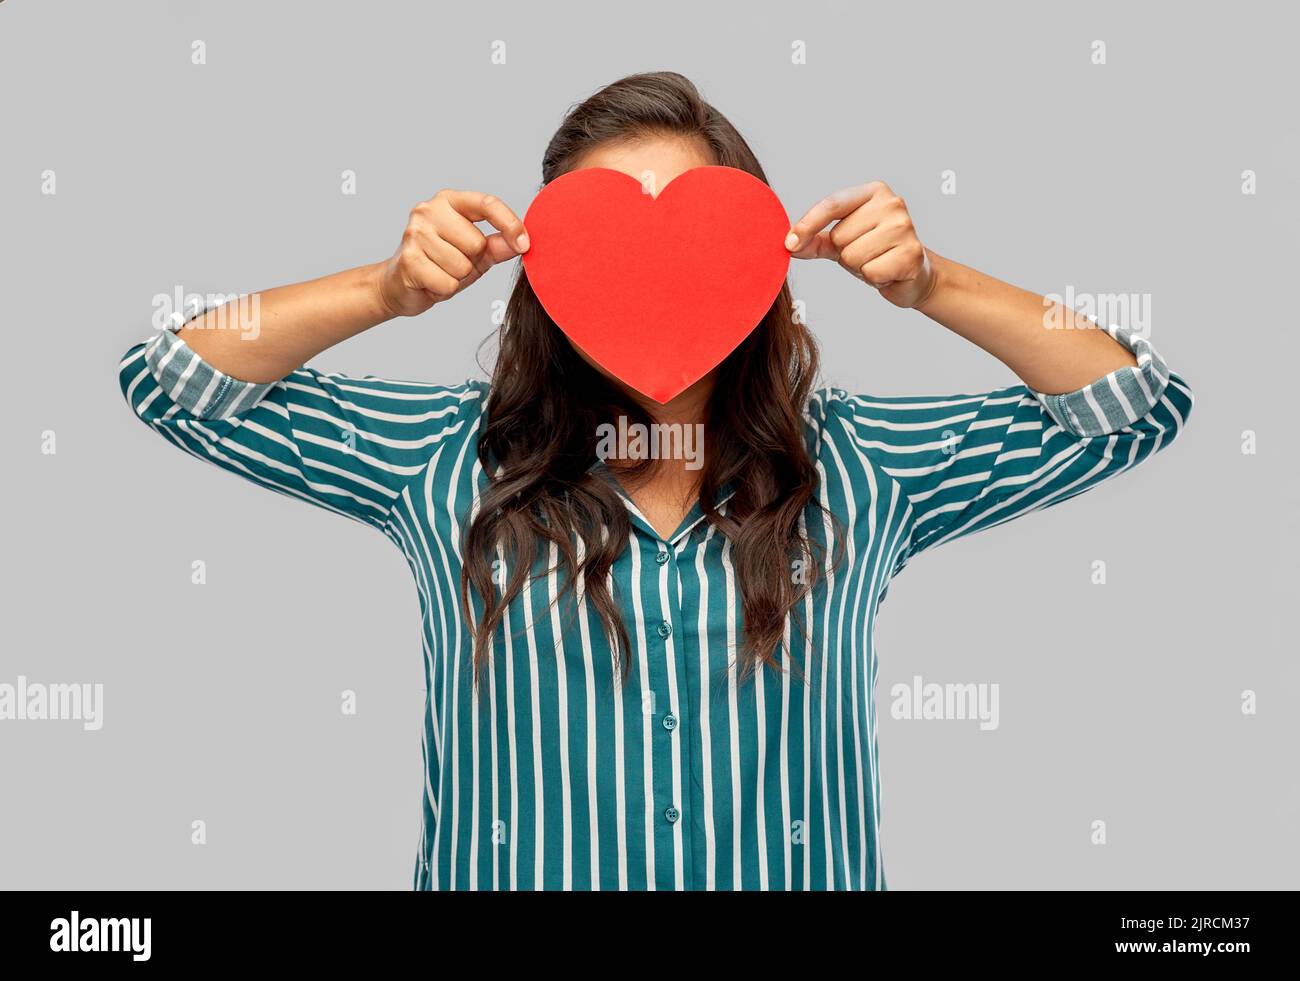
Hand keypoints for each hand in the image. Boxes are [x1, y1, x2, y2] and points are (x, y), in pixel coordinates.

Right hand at [378, 190, 528, 316]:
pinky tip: (430, 282)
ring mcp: (415, 233)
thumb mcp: (476, 253)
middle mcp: (429, 210)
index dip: (510, 224)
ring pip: (462, 266)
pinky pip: (448, 283)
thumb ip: (499, 245)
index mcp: (449, 201)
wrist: (399, 284)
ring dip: (457, 278)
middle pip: (477, 244)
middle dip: (472, 262)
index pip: (487, 204)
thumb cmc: (440, 264)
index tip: (525, 244)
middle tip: (452, 264)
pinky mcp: (409, 259)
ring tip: (440, 272)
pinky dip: (444, 290)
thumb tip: (524, 242)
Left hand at [785, 181, 935, 308]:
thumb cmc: (875, 253)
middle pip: (839, 237)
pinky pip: (870, 272)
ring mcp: (904, 227)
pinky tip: (888, 272)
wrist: (914, 275)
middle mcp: (892, 203)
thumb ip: (814, 240)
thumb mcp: (842, 241)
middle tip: (866, 254)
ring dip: (859, 268)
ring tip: (877, 262)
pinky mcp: (912, 253)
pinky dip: (874, 279)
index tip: (789, 243)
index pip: (831, 205)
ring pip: (852, 256)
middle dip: (845, 253)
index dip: (807, 225)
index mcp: (873, 192)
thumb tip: (788, 244)